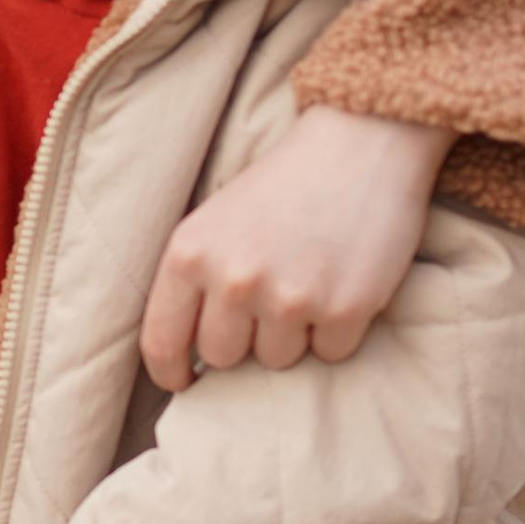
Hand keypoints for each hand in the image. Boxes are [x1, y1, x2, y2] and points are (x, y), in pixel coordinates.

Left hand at [140, 106, 449, 395]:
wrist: (362, 141)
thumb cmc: (285, 182)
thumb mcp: (216, 218)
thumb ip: (196, 278)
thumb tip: (185, 353)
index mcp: (189, 254)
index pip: (162, 342)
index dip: (171, 372)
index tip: (185, 382)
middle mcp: (233, 280)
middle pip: (222, 357)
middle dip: (244, 339)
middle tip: (270, 297)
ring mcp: (289, 298)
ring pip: (278, 359)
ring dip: (293, 334)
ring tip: (309, 279)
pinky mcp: (344, 309)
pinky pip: (330, 353)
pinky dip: (337, 330)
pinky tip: (342, 283)